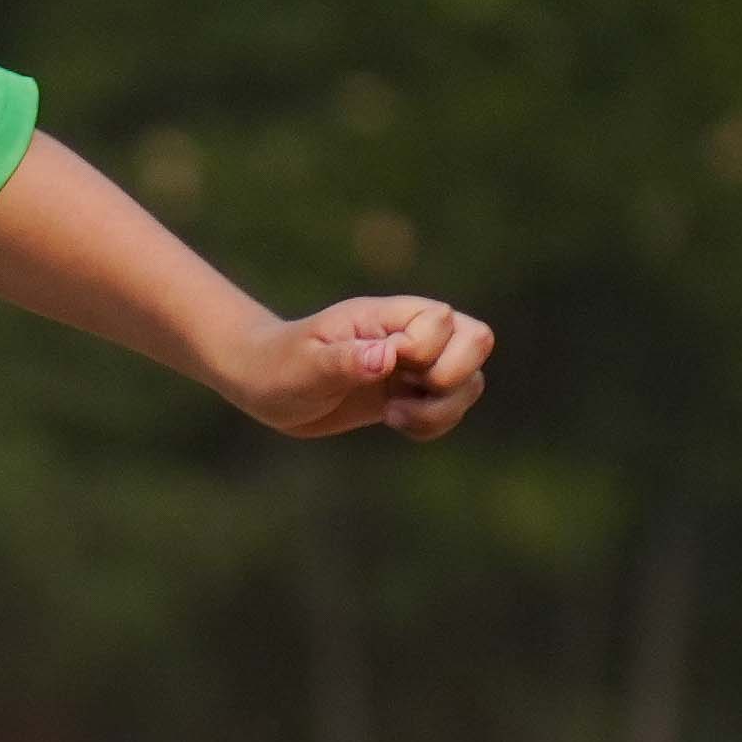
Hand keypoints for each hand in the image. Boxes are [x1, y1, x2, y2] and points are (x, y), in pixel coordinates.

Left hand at [221, 294, 495, 441]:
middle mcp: (408, 335)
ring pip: (471, 381)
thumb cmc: (277, 366)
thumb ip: (344, 360)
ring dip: (442, 409)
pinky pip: (451, 407)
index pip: (444, 320)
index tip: (386, 366)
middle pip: (477, 340)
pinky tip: (395, 424)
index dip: (426, 350)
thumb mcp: (304, 366)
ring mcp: (413, 364)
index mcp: (387, 316)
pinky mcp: (410, 393)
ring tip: (393, 417)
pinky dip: (434, 425)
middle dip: (452, 378)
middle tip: (406, 394)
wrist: (264, 385)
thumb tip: (387, 357)